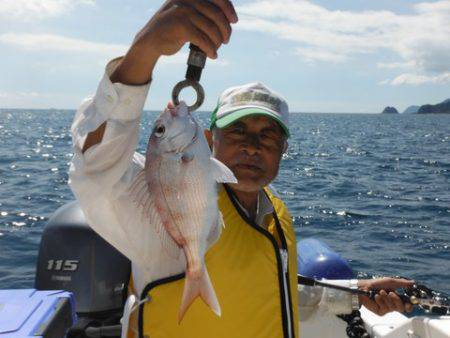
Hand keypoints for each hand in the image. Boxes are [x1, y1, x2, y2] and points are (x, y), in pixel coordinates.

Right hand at [111, 0, 237, 84]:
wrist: (150, 41)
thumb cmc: (172, 29)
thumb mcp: (186, 13)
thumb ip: (202, 11)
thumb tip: (228, 18)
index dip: (228, 9)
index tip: (234, 21)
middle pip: (217, 15)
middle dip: (225, 30)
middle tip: (226, 40)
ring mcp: (183, 11)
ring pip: (211, 29)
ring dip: (217, 42)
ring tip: (216, 49)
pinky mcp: (181, 26)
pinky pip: (203, 39)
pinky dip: (210, 49)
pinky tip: (212, 55)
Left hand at [357, 277, 414, 315]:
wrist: (364, 287)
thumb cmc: (376, 284)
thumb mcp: (390, 282)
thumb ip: (402, 283)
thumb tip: (413, 282)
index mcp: (396, 297)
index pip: (406, 305)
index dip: (409, 305)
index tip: (409, 303)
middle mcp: (392, 304)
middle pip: (401, 308)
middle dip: (397, 300)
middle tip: (391, 293)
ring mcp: (387, 308)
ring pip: (393, 308)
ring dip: (386, 298)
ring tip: (380, 292)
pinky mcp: (380, 312)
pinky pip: (385, 308)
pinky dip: (380, 301)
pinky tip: (375, 296)